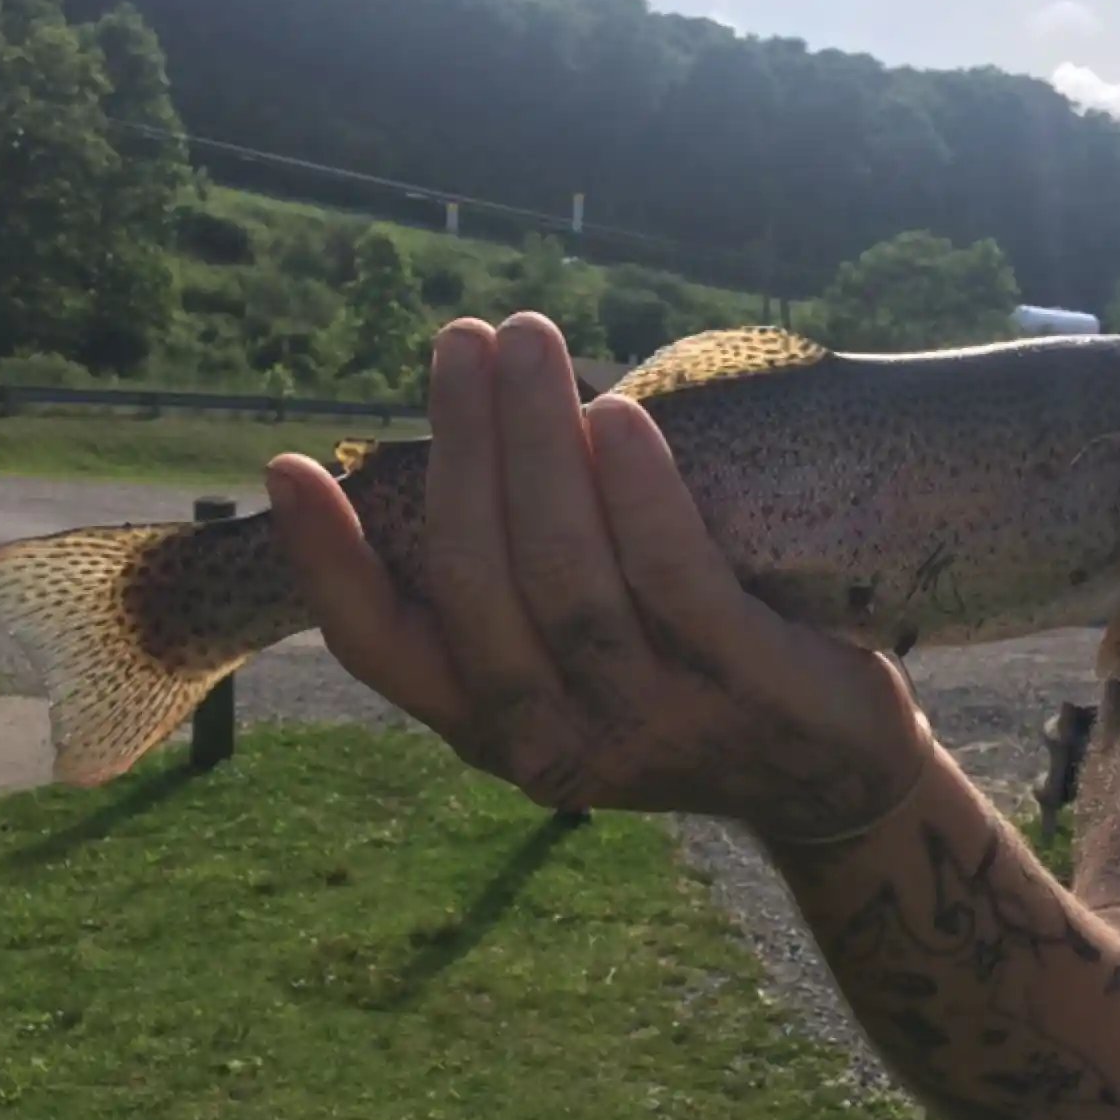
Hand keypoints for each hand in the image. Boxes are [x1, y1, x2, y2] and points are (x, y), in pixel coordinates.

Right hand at [264, 312, 927, 841]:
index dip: (330, 564)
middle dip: (463, 453)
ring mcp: (653, 724)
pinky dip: (635, 494)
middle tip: (463, 342)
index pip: (387, 655)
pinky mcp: (743, 689)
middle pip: (479, 588)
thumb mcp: (580, 673)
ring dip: (536, 447)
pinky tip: (616, 415)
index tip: (289, 467)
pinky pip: (673, 581)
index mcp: (497, 732)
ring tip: (529, 343)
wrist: (830, 777)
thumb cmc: (686, 692)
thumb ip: (516, 599)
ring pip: (567, 578)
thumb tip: (465, 448)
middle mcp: (558, 744)